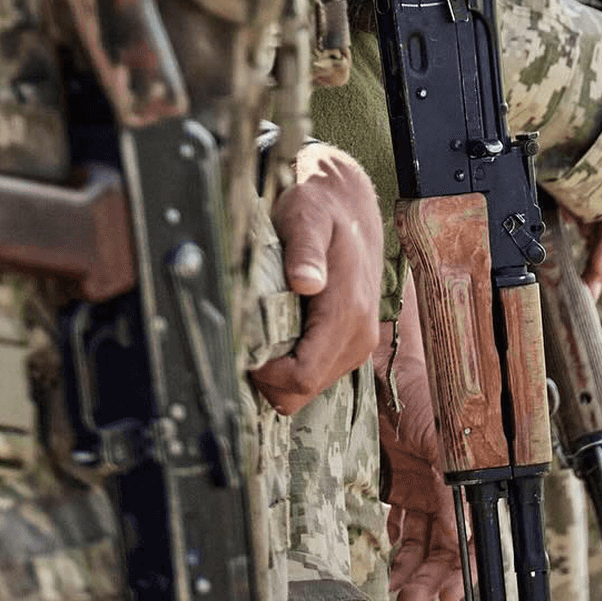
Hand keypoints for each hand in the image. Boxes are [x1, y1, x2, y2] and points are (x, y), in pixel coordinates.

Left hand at [246, 142, 383, 415]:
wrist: (350, 209)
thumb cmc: (322, 211)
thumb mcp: (307, 219)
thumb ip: (306, 251)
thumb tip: (306, 282)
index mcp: (348, 312)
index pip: (302, 376)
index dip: (265, 376)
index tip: (242, 350)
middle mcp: (359, 336)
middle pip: (302, 392)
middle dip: (267, 378)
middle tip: (244, 344)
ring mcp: (358, 344)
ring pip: (307, 389)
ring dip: (277, 373)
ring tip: (260, 336)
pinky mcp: (351, 345)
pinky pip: (315, 376)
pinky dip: (290, 367)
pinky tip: (277, 336)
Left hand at [378, 285, 465, 600]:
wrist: (396, 352)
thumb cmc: (434, 381)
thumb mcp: (447, 437)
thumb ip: (455, 487)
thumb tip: (462, 535)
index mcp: (479, 468)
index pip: (478, 528)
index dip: (467, 565)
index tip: (449, 594)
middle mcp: (456, 478)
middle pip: (450, 541)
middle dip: (435, 574)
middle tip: (416, 599)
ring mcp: (428, 477)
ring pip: (425, 536)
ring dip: (414, 565)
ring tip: (399, 591)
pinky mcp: (402, 473)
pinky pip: (402, 518)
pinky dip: (396, 542)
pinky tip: (388, 561)